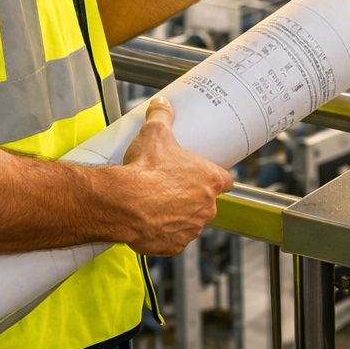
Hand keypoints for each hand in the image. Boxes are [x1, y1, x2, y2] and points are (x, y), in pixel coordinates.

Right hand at [117, 97, 234, 255]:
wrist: (124, 202)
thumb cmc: (145, 169)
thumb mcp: (155, 133)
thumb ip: (161, 115)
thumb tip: (161, 103)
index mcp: (210, 180)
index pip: (225, 180)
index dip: (214, 177)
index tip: (202, 175)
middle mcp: (207, 207)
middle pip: (206, 202)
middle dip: (192, 196)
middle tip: (171, 186)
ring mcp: (192, 228)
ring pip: (190, 221)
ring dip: (179, 215)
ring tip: (158, 203)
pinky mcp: (174, 245)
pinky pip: (173, 239)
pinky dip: (164, 233)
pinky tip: (151, 221)